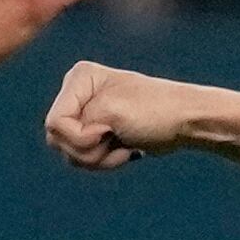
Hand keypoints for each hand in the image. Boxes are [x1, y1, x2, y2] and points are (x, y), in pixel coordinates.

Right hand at [43, 60, 197, 168]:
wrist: (185, 122)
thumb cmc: (153, 111)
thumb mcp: (109, 112)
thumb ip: (74, 126)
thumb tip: (56, 141)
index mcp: (79, 79)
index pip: (55, 122)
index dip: (78, 136)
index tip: (107, 131)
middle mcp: (78, 94)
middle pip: (57, 140)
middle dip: (87, 150)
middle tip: (115, 139)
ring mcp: (87, 116)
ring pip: (70, 153)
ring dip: (98, 158)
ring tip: (124, 146)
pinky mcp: (97, 134)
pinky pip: (84, 158)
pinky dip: (105, 160)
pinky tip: (126, 150)